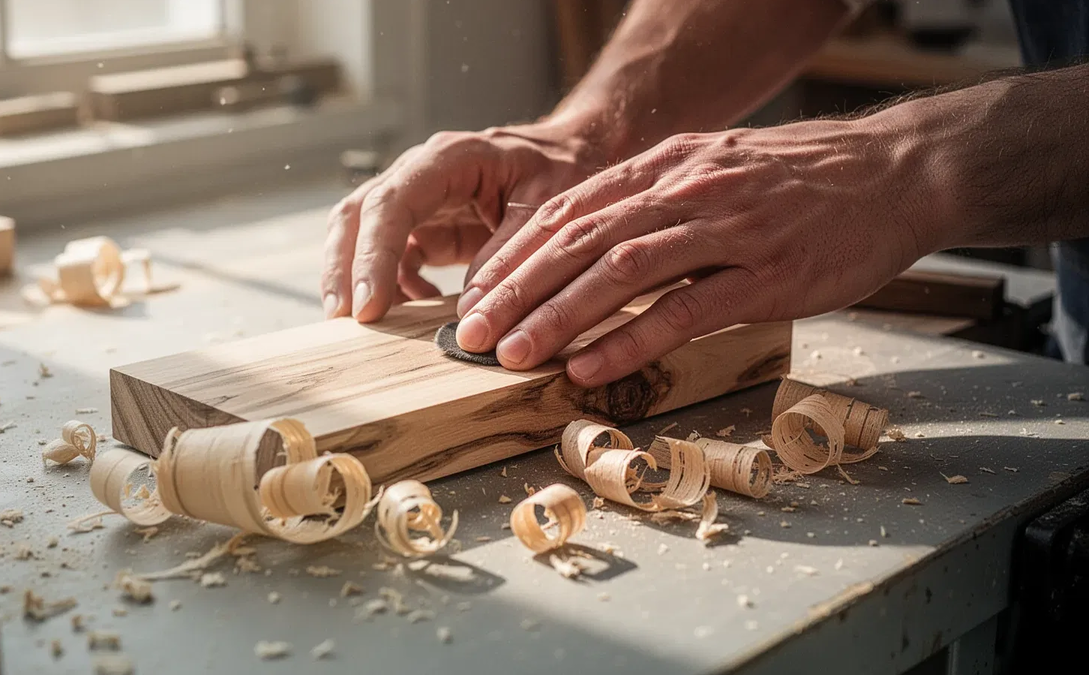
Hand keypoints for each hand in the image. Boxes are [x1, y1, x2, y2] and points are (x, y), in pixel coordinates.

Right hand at [321, 120, 600, 320]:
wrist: (574, 156)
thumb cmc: (564, 171)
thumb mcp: (549, 210)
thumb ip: (510, 257)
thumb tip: (469, 314)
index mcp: (450, 158)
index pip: (392, 203)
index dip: (374, 255)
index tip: (371, 306)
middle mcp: (422, 174)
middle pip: (358, 214)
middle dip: (345, 268)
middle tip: (345, 320)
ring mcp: (419, 202)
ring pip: (362, 235)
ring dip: (356, 280)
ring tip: (365, 326)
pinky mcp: (426, 229)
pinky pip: (393, 260)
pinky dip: (395, 289)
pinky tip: (415, 311)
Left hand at [455, 118, 945, 386]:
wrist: (894, 172)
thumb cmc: (800, 182)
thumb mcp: (714, 171)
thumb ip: (655, 201)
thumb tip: (591, 242)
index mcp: (665, 167)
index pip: (568, 211)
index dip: (514, 256)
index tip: (475, 295)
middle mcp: (685, 191)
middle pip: (580, 240)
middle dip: (516, 290)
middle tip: (469, 334)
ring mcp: (727, 230)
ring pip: (622, 271)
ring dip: (559, 315)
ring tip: (513, 354)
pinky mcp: (766, 274)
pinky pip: (686, 310)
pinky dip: (631, 339)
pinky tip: (590, 366)